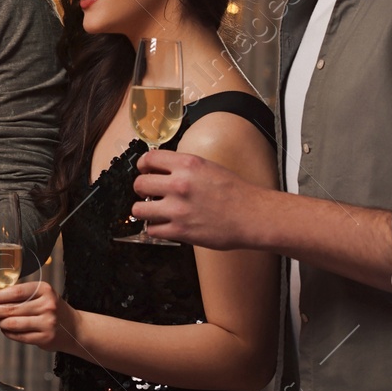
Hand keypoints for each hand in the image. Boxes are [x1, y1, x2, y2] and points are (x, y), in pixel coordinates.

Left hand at [0, 280, 71, 350]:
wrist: (74, 328)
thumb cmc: (53, 309)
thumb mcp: (41, 295)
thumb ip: (21, 295)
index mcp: (44, 290)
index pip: (16, 292)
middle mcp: (47, 305)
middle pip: (11, 308)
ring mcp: (47, 323)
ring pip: (13, 324)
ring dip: (0, 323)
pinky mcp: (45, 338)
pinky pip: (19, 336)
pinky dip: (9, 333)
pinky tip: (6, 329)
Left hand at [131, 149, 263, 249]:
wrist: (253, 216)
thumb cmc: (235, 193)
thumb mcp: (208, 167)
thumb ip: (183, 167)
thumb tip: (161, 170)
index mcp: (187, 164)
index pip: (149, 159)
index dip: (143, 166)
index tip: (144, 171)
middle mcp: (179, 184)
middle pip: (139, 184)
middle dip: (141, 189)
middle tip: (149, 194)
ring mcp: (177, 209)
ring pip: (138, 209)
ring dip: (145, 210)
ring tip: (155, 211)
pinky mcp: (180, 231)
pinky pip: (151, 229)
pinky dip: (156, 228)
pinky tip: (165, 225)